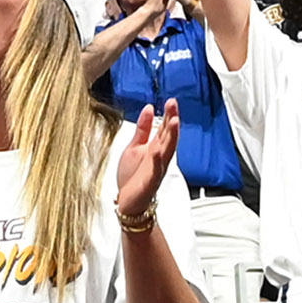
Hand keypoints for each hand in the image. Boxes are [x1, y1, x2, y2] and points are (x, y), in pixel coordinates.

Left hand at [115, 100, 183, 221]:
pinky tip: (156, 150)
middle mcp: (159, 157)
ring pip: (166, 151)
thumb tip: (149, 108)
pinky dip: (156, 160)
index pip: (165, 128)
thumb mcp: (135, 146)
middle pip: (168, 136)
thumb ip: (143, 128)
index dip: (168, 114)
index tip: (171, 101)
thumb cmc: (133, 176)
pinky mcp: (150, 181)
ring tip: (173, 121)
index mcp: (155, 147)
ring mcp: (156, 169)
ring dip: (171, 136)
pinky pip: (155, 170)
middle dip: (172, 120)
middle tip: (173, 104)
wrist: (128, 201)